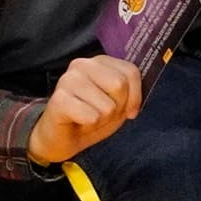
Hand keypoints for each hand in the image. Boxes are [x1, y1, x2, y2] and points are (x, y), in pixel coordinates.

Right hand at [27, 55, 141, 165]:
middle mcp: (82, 65)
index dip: (134, 96)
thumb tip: (142, 86)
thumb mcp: (118, 104)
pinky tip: (78, 121)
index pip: (131, 72)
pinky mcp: (58, 99)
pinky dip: (89, 124)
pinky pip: (92, 116)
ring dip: (101, 119)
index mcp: (99, 62)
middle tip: (101, 113)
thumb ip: (131, 92)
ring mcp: (68, 80)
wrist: (61, 138)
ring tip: (88, 117)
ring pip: (107, 105)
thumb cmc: (91, 117)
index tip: (126, 110)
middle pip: (119, 85)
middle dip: (117, 107)